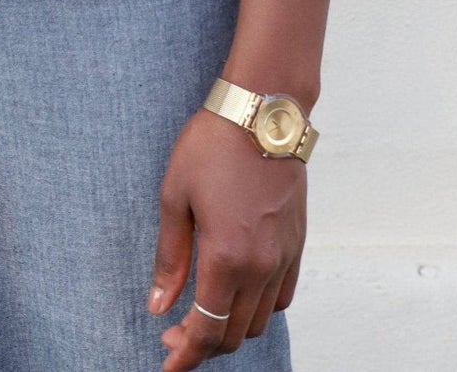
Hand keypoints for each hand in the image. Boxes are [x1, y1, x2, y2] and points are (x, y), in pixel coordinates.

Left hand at [148, 106, 306, 367]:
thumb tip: (159, 306)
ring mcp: (283, 255)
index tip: (169, 366)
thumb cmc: (213, 145)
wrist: (262, 111)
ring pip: (260, 320)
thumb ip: (170, 258)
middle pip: (234, 334)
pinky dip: (261, 308)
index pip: (206, 331)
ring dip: (232, 329)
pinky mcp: (297, 242)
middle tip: (175, 336)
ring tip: (205, 315)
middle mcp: (260, 266)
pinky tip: (239, 293)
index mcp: (225, 257)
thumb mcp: (175, 196)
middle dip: (202, 346)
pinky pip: (283, 295)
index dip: (185, 357)